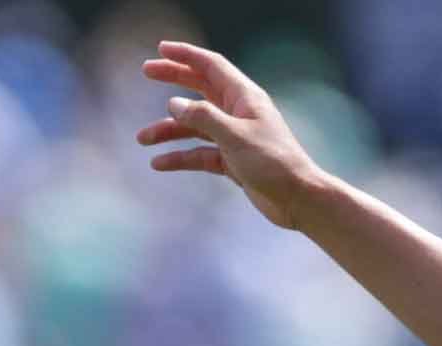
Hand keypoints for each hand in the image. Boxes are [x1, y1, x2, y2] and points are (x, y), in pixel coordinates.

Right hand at [135, 41, 321, 229]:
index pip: (212, 66)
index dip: (186, 55)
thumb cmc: (274, 163)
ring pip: (196, 126)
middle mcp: (239, 113)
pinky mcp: (234, 161)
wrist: (299, 200)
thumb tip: (174, 103)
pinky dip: (181, 157)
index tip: (160, 49)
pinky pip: (201, 154)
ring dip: (169, 130)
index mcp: (244, 98)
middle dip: (174, 79)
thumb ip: (203, 117)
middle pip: (201, 89)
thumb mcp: (235, 136)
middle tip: (145, 72)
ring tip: (143, 138)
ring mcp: (235, 137)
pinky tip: (160, 164)